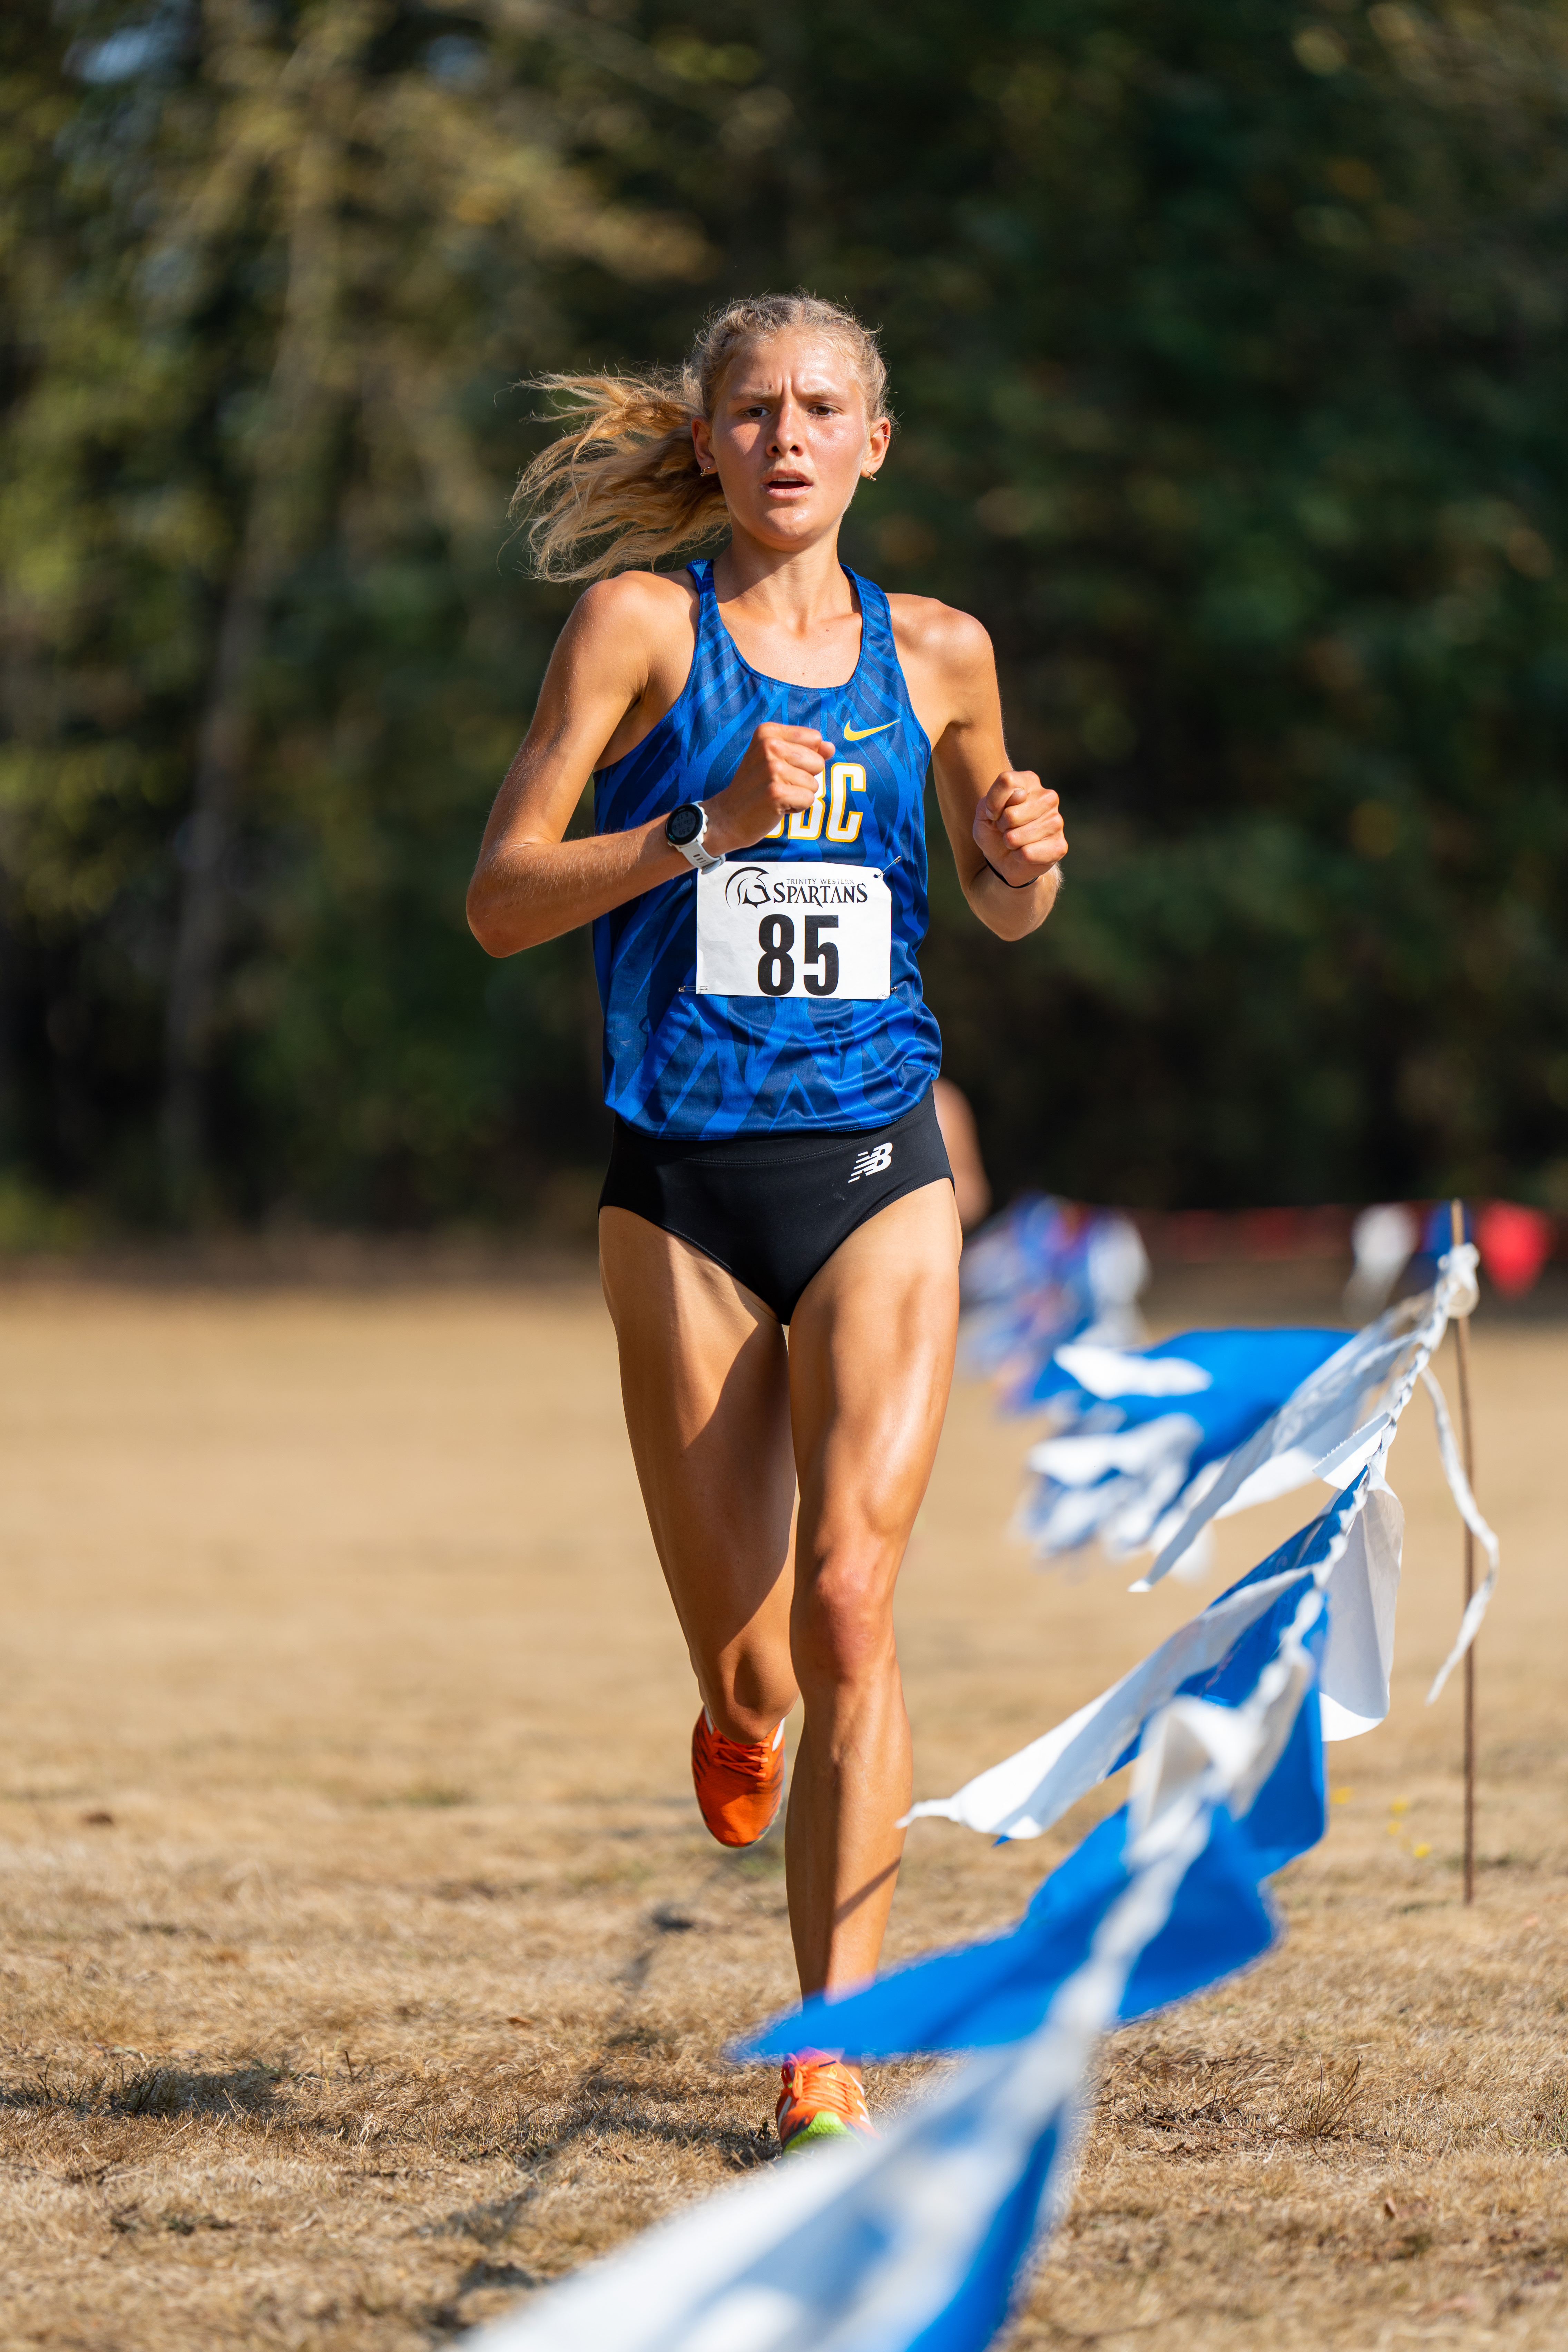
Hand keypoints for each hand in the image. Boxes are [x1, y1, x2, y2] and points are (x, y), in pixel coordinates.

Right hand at [705, 722, 832, 853]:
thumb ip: (806, 750)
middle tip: (778, 784)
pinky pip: (808, 799)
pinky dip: (797, 807)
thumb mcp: (776, 759)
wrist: (728, 816)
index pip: (815, 739)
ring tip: (776, 795)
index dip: (805, 759)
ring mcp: (772, 769)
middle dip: (804, 778)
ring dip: (799, 794)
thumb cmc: (755, 787)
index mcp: (768, 732)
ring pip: (814, 783)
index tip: (782, 768)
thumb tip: (831, 747)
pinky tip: (777, 806)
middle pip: (818, 762)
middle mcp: (769, 745)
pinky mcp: (776, 793)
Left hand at [973, 770, 1066, 886]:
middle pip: (1011, 814)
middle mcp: (1048, 798)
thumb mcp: (984, 809)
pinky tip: (1024, 852)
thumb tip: (1020, 795)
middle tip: (1007, 828)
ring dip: (1010, 842)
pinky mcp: (1060, 846)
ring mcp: (1056, 821)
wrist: (1001, 857)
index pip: (1006, 781)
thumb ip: (994, 796)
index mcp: (1030, 781)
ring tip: (1016, 840)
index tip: (994, 813)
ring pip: (1016, 837)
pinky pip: (1027, 854)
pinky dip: (1019, 856)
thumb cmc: (994, 828)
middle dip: (1002, 826)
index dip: (992, 804)